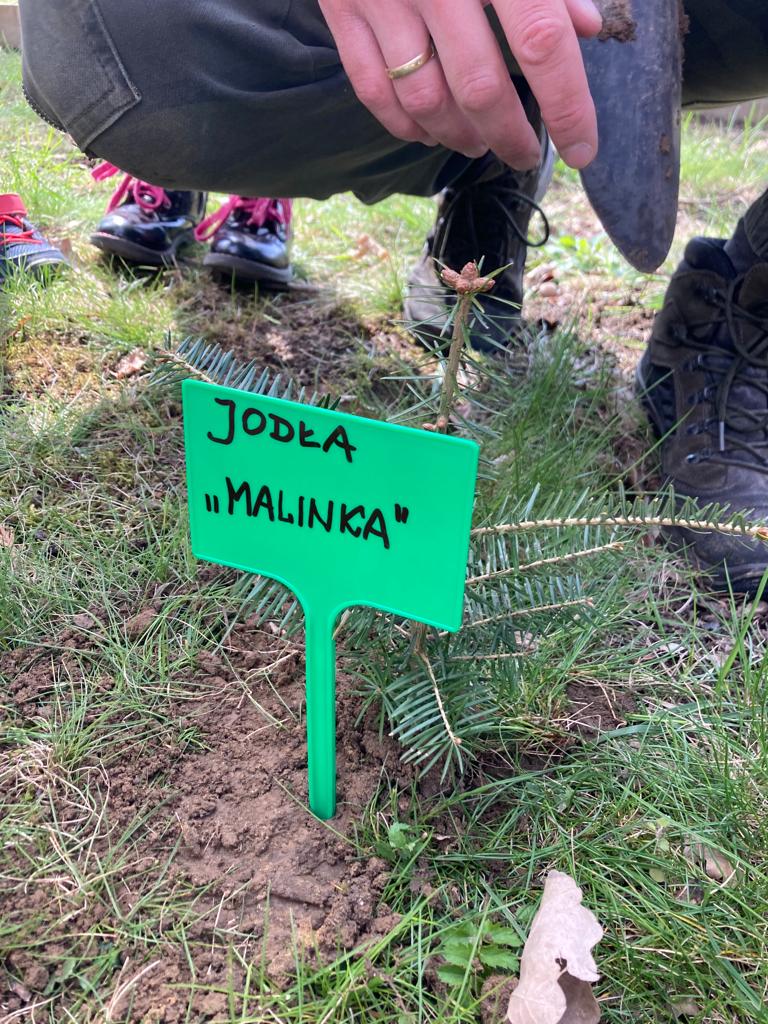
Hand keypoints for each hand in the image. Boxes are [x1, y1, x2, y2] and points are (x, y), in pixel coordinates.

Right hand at [318, 0, 602, 169]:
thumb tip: (588, 28)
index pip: (542, 43)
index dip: (568, 106)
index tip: (583, 147)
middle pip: (481, 88)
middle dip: (511, 136)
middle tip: (528, 154)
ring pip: (426, 100)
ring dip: (460, 136)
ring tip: (481, 143)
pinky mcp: (342, 6)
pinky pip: (373, 90)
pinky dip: (405, 124)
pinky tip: (430, 132)